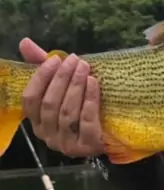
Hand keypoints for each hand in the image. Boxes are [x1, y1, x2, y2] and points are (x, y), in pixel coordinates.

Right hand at [20, 38, 103, 157]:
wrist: (113, 132)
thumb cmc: (82, 106)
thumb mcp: (62, 86)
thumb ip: (42, 66)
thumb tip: (25, 42)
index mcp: (38, 122)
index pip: (30, 100)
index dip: (41, 78)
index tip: (55, 59)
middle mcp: (48, 136)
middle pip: (50, 104)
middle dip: (62, 78)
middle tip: (75, 60)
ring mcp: (67, 144)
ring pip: (67, 112)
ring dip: (76, 86)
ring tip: (85, 68)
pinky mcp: (87, 147)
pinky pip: (86, 121)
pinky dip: (89, 100)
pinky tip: (93, 84)